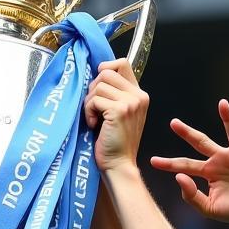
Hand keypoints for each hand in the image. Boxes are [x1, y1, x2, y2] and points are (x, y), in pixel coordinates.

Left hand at [84, 59, 148, 174]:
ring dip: (89, 102)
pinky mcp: (119, 111)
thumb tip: (96, 75)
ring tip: (94, 118)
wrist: (118, 165)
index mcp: (139, 95)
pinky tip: (93, 125)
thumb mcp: (118, 113)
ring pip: (98, 86)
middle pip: (106, 73)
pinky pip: (94, 100)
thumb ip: (114, 94)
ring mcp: (130, 102)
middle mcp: (138, 96)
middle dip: (93, 89)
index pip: (122, 63)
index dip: (105, 69)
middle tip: (94, 108)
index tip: (97, 88)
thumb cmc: (114, 143)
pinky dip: (88, 112)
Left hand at [151, 99, 228, 221]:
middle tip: (172, 123)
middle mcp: (220, 160)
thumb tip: (179, 177)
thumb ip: (191, 196)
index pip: (184, 165)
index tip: (152, 161)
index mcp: (207, 171)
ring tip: (223, 104)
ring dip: (228, 119)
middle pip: (201, 142)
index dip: (169, 164)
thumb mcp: (208, 208)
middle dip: (187, 133)